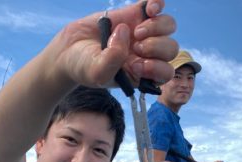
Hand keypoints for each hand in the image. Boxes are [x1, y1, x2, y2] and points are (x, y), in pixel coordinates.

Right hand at [51, 0, 177, 89]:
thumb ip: (113, 60)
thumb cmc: (84, 66)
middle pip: (171, 49)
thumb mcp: (96, 72)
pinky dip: (158, 3)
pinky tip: (148, 9)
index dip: (157, 68)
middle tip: (135, 48)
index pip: (166, 73)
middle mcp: (146, 54)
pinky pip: (157, 5)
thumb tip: (127, 33)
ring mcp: (143, 33)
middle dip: (156, 47)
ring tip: (136, 32)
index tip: (134, 64)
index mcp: (142, 74)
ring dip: (157, 27)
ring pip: (169, 26)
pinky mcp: (135, 13)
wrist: (70, 49)